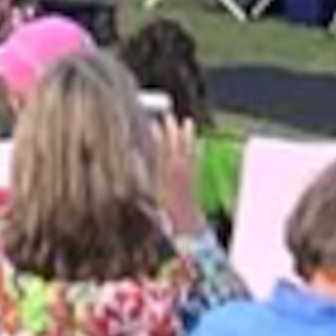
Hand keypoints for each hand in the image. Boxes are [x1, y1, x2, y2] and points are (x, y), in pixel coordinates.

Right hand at [152, 114, 203, 234]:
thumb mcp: (149, 190)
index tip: (153, 123)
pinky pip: (199, 157)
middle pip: (176, 142)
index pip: (160, 146)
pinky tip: (200, 143)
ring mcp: (189, 170)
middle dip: (172, 128)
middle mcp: (177, 167)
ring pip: (189, 147)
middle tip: (168, 117)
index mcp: (164, 169)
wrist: (184, 219)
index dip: (156, 133)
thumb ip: (142, 173)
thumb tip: (135, 157)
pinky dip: (199, 149)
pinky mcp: (197, 174)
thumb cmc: (164, 206)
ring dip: (188, 134)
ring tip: (188, 122)